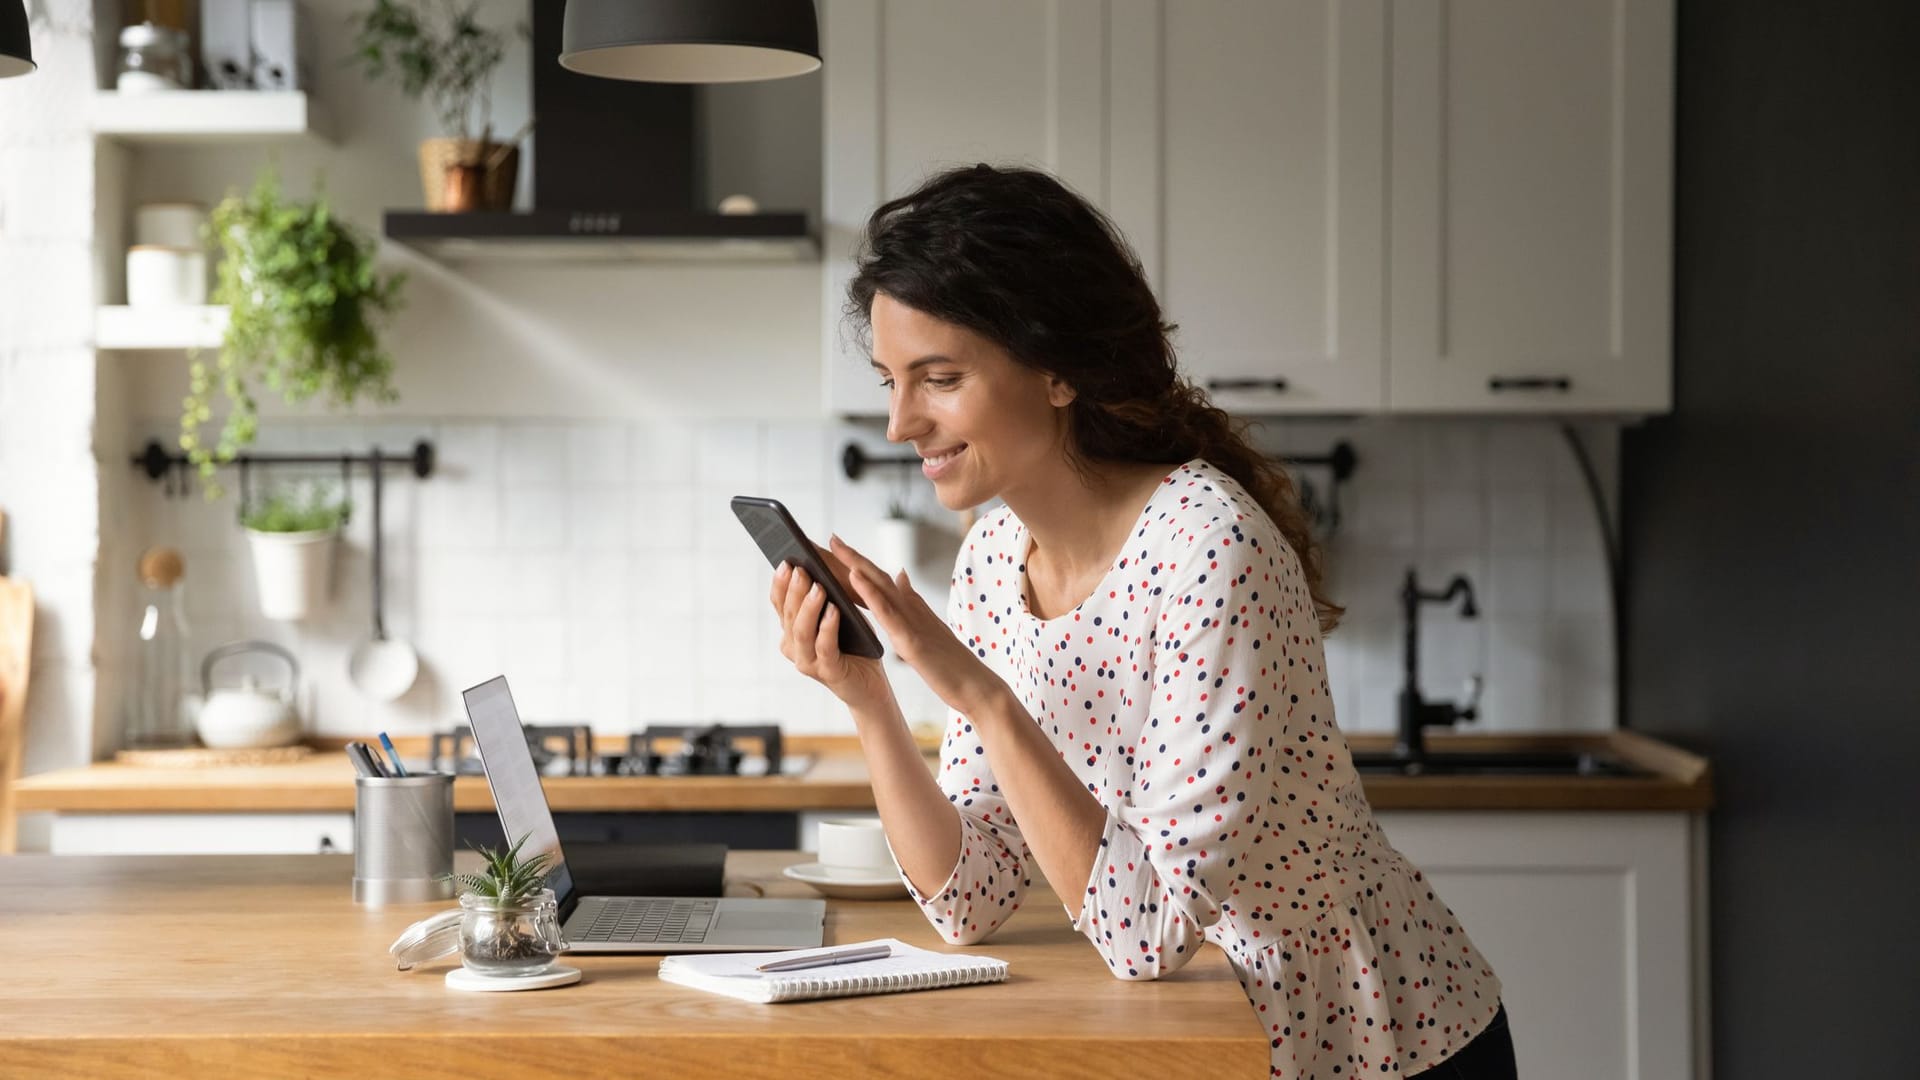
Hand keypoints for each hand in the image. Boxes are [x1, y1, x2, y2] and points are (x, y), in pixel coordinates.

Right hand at [769, 559, 889, 708]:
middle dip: (795, 590)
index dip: (780, 583)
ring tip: (819, 586)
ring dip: (809, 607)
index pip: (779, 603)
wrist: (871, 684)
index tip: (786, 562)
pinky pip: (824, 647)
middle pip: (788, 614)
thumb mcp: (839, 614)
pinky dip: (828, 627)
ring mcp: (808, 662)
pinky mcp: (828, 672)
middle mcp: (794, 647)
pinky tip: (835, 610)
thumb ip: (826, 595)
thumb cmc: (855, 645)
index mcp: (792, 631)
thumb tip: (817, 562)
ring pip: (802, 631)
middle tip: (802, 569)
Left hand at [829, 535, 1006, 717]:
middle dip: (852, 556)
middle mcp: (911, 608)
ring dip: (857, 565)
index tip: (837, 547)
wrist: (975, 686)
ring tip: (836, 546)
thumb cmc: (951, 662)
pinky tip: (854, 578)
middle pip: (877, 576)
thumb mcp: (927, 626)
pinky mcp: (912, 640)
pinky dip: (870, 593)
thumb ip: (912, 600)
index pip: (880, 580)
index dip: (858, 563)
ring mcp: (912, 622)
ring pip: (880, 587)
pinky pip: (887, 613)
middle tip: (829, 537)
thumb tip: (900, 574)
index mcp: (911, 607)